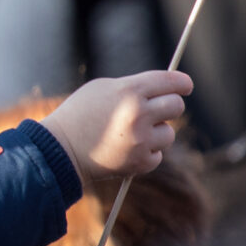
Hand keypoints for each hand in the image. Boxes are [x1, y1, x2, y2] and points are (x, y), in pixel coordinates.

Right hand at [38, 70, 193, 184]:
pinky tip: (127, 150)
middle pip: (176, 106)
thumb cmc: (79, 114)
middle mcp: (138, 114)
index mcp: (129, 91)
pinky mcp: (139, 163)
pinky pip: (158, 155)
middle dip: (169, 107)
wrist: (59, 149)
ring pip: (169, 133)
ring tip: (133, 134)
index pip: (170, 82)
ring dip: (156, 133)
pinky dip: (147, 153)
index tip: (185, 86)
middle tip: (158, 110)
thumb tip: (164, 90)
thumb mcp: (102, 89)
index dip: (182, 83)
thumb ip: (134, 87)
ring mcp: (140, 141)